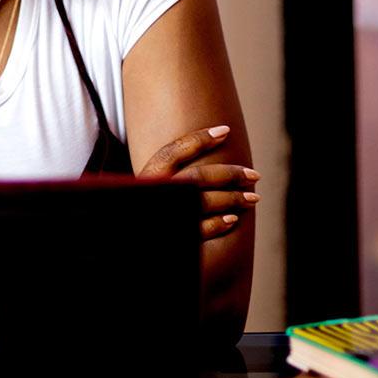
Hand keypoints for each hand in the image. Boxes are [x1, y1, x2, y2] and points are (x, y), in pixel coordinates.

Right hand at [136, 125, 258, 239]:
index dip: (200, 139)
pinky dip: (218, 224)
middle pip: (197, 177)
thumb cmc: (142, 207)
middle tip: (254, 175)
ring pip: (203, 202)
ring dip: (233, 199)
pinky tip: (233, 219)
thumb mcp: (147, 186)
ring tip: (252, 197)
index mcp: (146, 176)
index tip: (226, 130)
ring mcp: (163, 215)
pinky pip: (200, 230)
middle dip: (230, 174)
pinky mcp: (172, 238)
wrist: (123, 247)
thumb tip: (208, 145)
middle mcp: (153, 193)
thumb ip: (167, 172)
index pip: (174, 151)